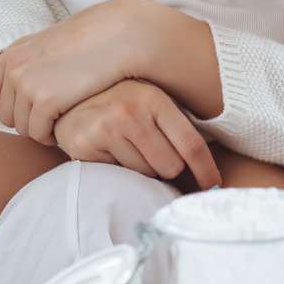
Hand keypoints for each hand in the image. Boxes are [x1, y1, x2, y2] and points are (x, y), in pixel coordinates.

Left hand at [0, 0, 139, 143]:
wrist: (119, 36)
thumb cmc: (92, 41)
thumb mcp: (50, 45)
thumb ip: (29, 64)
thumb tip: (20, 89)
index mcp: (12, 54)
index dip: (3, 106)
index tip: (25, 109)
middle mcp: (14, 69)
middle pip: (5, 116)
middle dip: (26, 120)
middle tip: (50, 117)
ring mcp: (27, 85)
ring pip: (21, 128)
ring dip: (40, 129)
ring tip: (61, 119)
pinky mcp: (46, 101)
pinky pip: (38, 133)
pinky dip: (51, 135)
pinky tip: (66, 123)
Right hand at [53, 79, 220, 189]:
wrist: (70, 99)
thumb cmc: (122, 104)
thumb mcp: (151, 102)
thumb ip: (177, 125)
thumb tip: (211, 169)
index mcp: (154, 98)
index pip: (190, 144)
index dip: (206, 170)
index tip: (214, 185)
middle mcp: (131, 111)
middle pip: (171, 166)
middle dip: (167, 167)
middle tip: (151, 151)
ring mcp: (106, 129)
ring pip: (145, 174)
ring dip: (142, 170)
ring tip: (128, 148)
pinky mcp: (86, 147)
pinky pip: (118, 176)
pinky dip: (119, 171)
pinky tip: (110, 152)